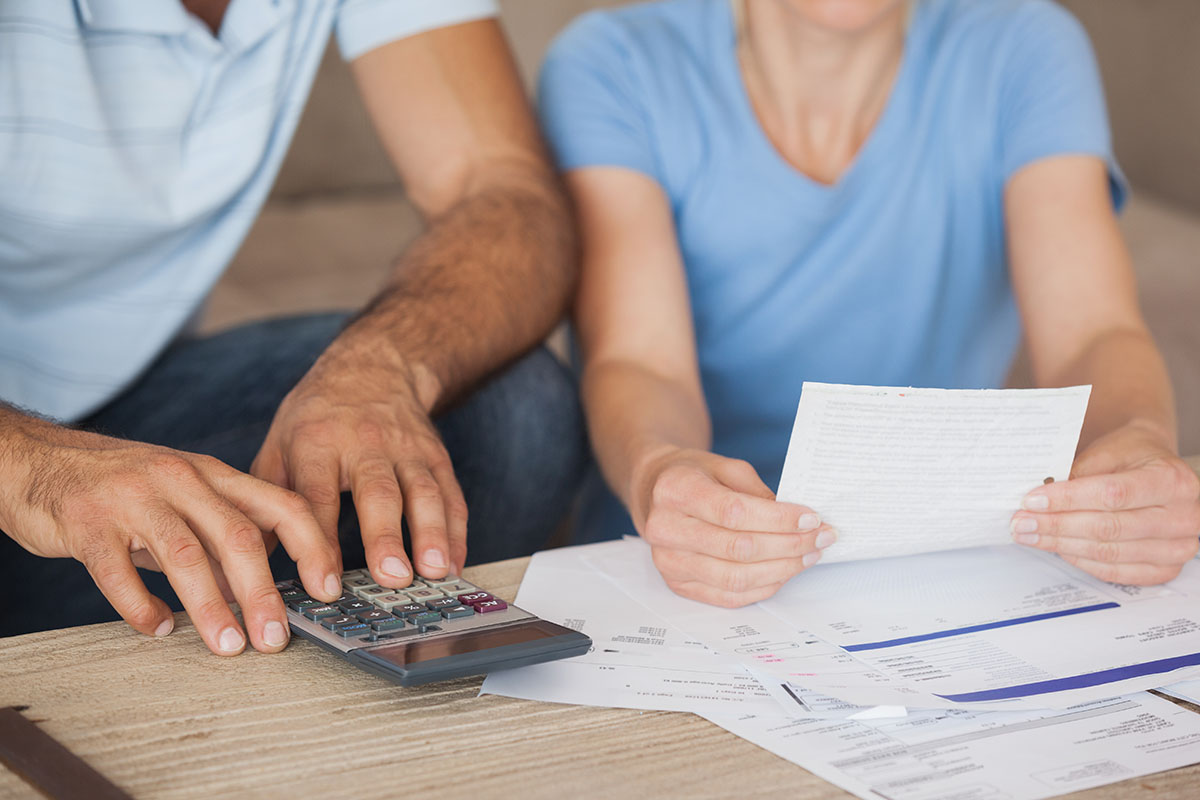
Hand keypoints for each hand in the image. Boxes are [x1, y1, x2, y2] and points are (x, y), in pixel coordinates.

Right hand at [0, 422, 341, 655]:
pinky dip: (141, 606)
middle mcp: (180, 478)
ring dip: (211, 607)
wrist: (39, 461)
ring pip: (185, 555)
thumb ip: (220, 539)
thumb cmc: (122, 487)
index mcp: (214, 475)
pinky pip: (119, 571)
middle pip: (238, 536)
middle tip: (276, 638)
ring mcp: (133, 497)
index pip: (282, 504)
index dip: (312, 547)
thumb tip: (256, 593)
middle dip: (263, 592)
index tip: (330, 588)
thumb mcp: (183, 500)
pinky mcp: (87, 522)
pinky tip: (156, 628)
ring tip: (229, 645)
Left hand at [252, 332, 466, 587]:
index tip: (324, 584)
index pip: (317, 497)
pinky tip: (455, 564)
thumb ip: (264, 502)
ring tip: (435, 572)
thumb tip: (242, 563)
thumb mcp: (279, 444)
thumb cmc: (318, 416)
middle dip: (385, 537)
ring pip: (423, 492)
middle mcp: (365, 444)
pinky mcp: (436, 456)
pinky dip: (456, 531)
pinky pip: (450, 494)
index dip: (319, 542)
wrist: (374, 367)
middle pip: (377, 493)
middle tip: (392, 579)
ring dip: (432, 533)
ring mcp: (407, 449)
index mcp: (317, 444)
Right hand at [634, 448, 835, 606]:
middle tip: (821, 537)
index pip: (733, 512)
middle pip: (738, 548)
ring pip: (735, 578)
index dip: (778, 519)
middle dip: (789, 545)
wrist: (655, 492)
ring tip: (809, 555)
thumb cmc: (692, 476)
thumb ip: (757, 492)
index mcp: (675, 490)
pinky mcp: (677, 584)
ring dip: (782, 570)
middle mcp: (665, 529)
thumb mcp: (724, 466)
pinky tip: (785, 571)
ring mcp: (668, 561)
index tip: (811, 518)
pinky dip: (764, 587)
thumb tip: (797, 522)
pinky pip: (728, 597)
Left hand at [1010, 422, 1199, 583]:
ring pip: (1109, 553)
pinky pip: (1117, 572)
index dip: (1067, 500)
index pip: (1112, 494)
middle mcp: (1183, 517)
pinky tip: (1059, 549)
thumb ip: (1079, 473)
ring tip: (1031, 535)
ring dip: (1062, 545)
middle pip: (1108, 527)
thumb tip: (1040, 498)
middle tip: (1022, 523)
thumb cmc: (1133, 456)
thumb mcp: (1109, 451)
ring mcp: (1178, 547)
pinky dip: (1082, 561)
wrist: (1156, 468)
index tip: (1032, 501)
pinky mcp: (1166, 568)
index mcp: (1172, 481)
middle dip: (1057, 526)